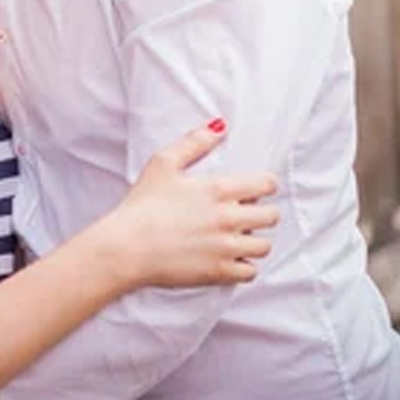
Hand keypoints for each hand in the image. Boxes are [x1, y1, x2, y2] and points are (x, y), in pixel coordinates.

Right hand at [100, 121, 278, 290]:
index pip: (266, 184)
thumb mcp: (163, 164)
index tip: (256, 189)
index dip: (264, 185)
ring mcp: (226, 247)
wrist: (127, 247)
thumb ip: (194, 143)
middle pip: (271, 216)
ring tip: (237, 237)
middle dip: (263, 213)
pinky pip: (251, 272)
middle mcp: (228, 218)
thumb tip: (219, 126)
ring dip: (254, 240)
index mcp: (218, 190)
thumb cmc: (142, 206)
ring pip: (264, 246)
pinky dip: (244, 266)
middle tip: (246, 214)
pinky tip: (229, 258)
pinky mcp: (220, 272)